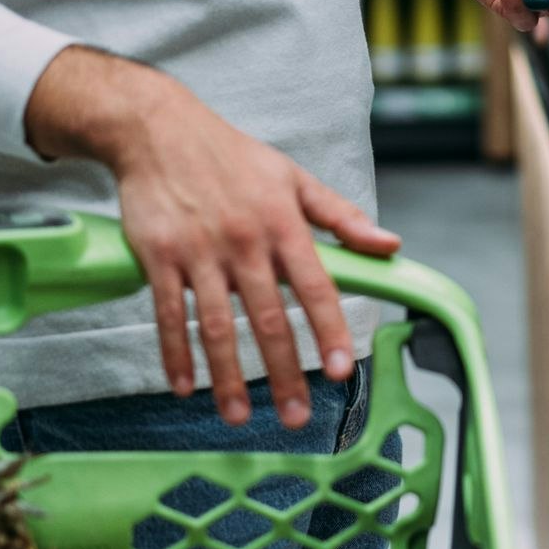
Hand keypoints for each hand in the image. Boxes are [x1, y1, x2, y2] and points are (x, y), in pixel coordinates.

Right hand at [26, 47, 400, 427]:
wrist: (159, 131)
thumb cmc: (233, 157)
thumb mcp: (294, 178)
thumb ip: (342, 217)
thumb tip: (390, 245)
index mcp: (283, 223)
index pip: (315, 285)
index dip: (330, 329)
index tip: (343, 369)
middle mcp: (244, 241)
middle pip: (266, 318)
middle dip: (284, 371)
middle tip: (296, 415)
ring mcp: (198, 251)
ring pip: (215, 325)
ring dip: (227, 377)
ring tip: (238, 417)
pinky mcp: (158, 257)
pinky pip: (167, 314)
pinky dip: (174, 354)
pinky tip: (185, 386)